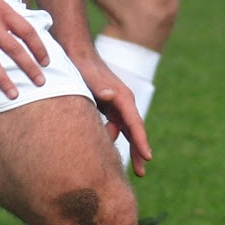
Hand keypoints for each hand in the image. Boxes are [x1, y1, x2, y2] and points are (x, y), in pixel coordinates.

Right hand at [0, 0, 49, 105]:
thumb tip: (21, 32)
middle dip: (30, 68)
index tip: (46, 62)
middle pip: (15, 50)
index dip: (39, 48)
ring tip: (14, 95)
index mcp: (1, 11)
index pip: (27, 32)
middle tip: (41, 82)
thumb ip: (5, 16)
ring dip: (4, 81)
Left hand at [75, 55, 150, 176]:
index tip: (147, 158)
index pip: (134, 123)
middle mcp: (123, 102)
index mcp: (122, 97)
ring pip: (125, 131)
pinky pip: (115, 126)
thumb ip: (99, 85)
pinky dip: (113, 138)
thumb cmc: (82, 65)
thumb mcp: (89, 75)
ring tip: (127, 169)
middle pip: (134, 131)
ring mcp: (117, 105)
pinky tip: (107, 151)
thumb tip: (110, 95)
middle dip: (138, 152)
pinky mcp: (109, 107)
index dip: (141, 141)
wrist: (77, 51)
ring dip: (127, 148)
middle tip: (141, 174)